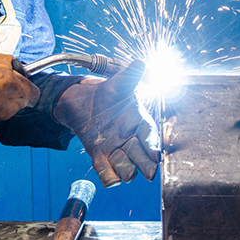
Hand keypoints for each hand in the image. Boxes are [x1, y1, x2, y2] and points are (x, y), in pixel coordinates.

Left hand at [53, 61, 158, 186]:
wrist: (84, 103)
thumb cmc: (107, 94)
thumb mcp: (118, 84)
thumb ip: (130, 76)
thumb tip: (141, 63)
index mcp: (140, 123)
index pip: (150, 137)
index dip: (153, 146)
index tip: (155, 154)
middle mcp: (132, 140)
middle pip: (143, 158)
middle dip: (145, 164)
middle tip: (148, 170)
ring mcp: (117, 151)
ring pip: (126, 168)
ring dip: (125, 169)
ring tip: (122, 164)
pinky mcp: (100, 158)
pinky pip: (107, 174)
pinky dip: (108, 177)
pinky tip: (108, 174)